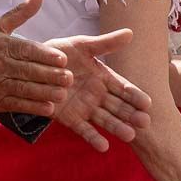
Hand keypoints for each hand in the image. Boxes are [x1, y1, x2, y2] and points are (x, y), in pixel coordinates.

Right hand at [0, 0, 72, 116]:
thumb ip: (21, 12)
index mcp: (2, 45)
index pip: (26, 50)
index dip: (45, 55)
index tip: (63, 59)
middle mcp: (0, 65)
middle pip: (28, 71)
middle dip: (50, 75)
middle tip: (69, 78)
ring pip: (25, 89)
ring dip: (45, 93)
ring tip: (63, 93)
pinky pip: (17, 105)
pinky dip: (33, 107)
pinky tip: (49, 108)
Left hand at [43, 29, 152, 151]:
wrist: (33, 66)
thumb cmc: (60, 53)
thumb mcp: (82, 45)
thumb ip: (105, 43)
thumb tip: (131, 33)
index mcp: (104, 78)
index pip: (124, 88)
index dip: (135, 95)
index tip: (147, 103)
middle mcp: (98, 95)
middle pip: (119, 107)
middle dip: (131, 114)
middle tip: (145, 122)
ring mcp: (86, 108)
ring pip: (105, 120)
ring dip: (118, 128)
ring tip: (130, 135)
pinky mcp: (71, 119)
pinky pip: (84, 130)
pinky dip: (94, 138)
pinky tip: (104, 147)